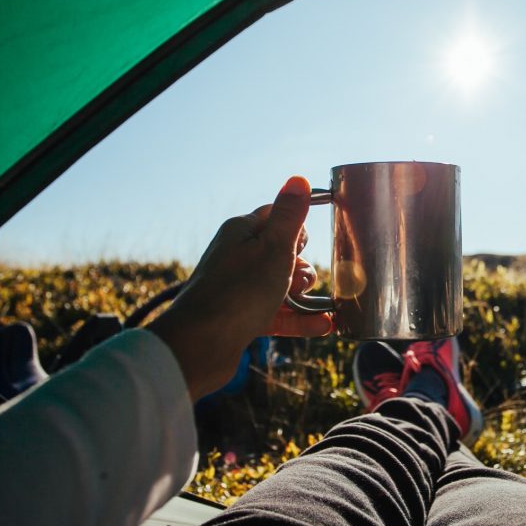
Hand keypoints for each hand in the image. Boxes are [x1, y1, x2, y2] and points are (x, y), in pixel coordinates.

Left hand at [147, 176, 331, 399]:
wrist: (200, 346)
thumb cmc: (239, 292)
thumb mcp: (273, 248)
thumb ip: (290, 216)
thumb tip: (298, 179)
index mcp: (242, 232)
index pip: (278, 217)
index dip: (298, 230)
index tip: (307, 245)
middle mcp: (238, 256)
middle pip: (283, 254)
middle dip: (302, 268)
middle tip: (298, 282)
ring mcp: (240, 289)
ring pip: (282, 285)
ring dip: (304, 296)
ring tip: (318, 309)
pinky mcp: (242, 318)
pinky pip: (279, 314)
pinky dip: (301, 319)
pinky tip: (325, 325)